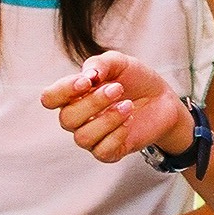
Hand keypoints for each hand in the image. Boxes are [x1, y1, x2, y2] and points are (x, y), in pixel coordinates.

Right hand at [41, 52, 190, 163]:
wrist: (162, 98)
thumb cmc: (135, 79)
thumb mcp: (120, 62)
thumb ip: (100, 64)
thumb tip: (87, 76)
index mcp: (73, 95)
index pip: (50, 98)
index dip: (63, 91)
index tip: (87, 81)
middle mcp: (78, 118)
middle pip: (66, 119)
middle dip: (93, 102)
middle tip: (118, 89)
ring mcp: (93, 137)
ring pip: (83, 138)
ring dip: (107, 119)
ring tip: (128, 105)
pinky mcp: (109, 151)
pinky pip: (102, 151)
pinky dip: (117, 134)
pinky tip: (129, 121)